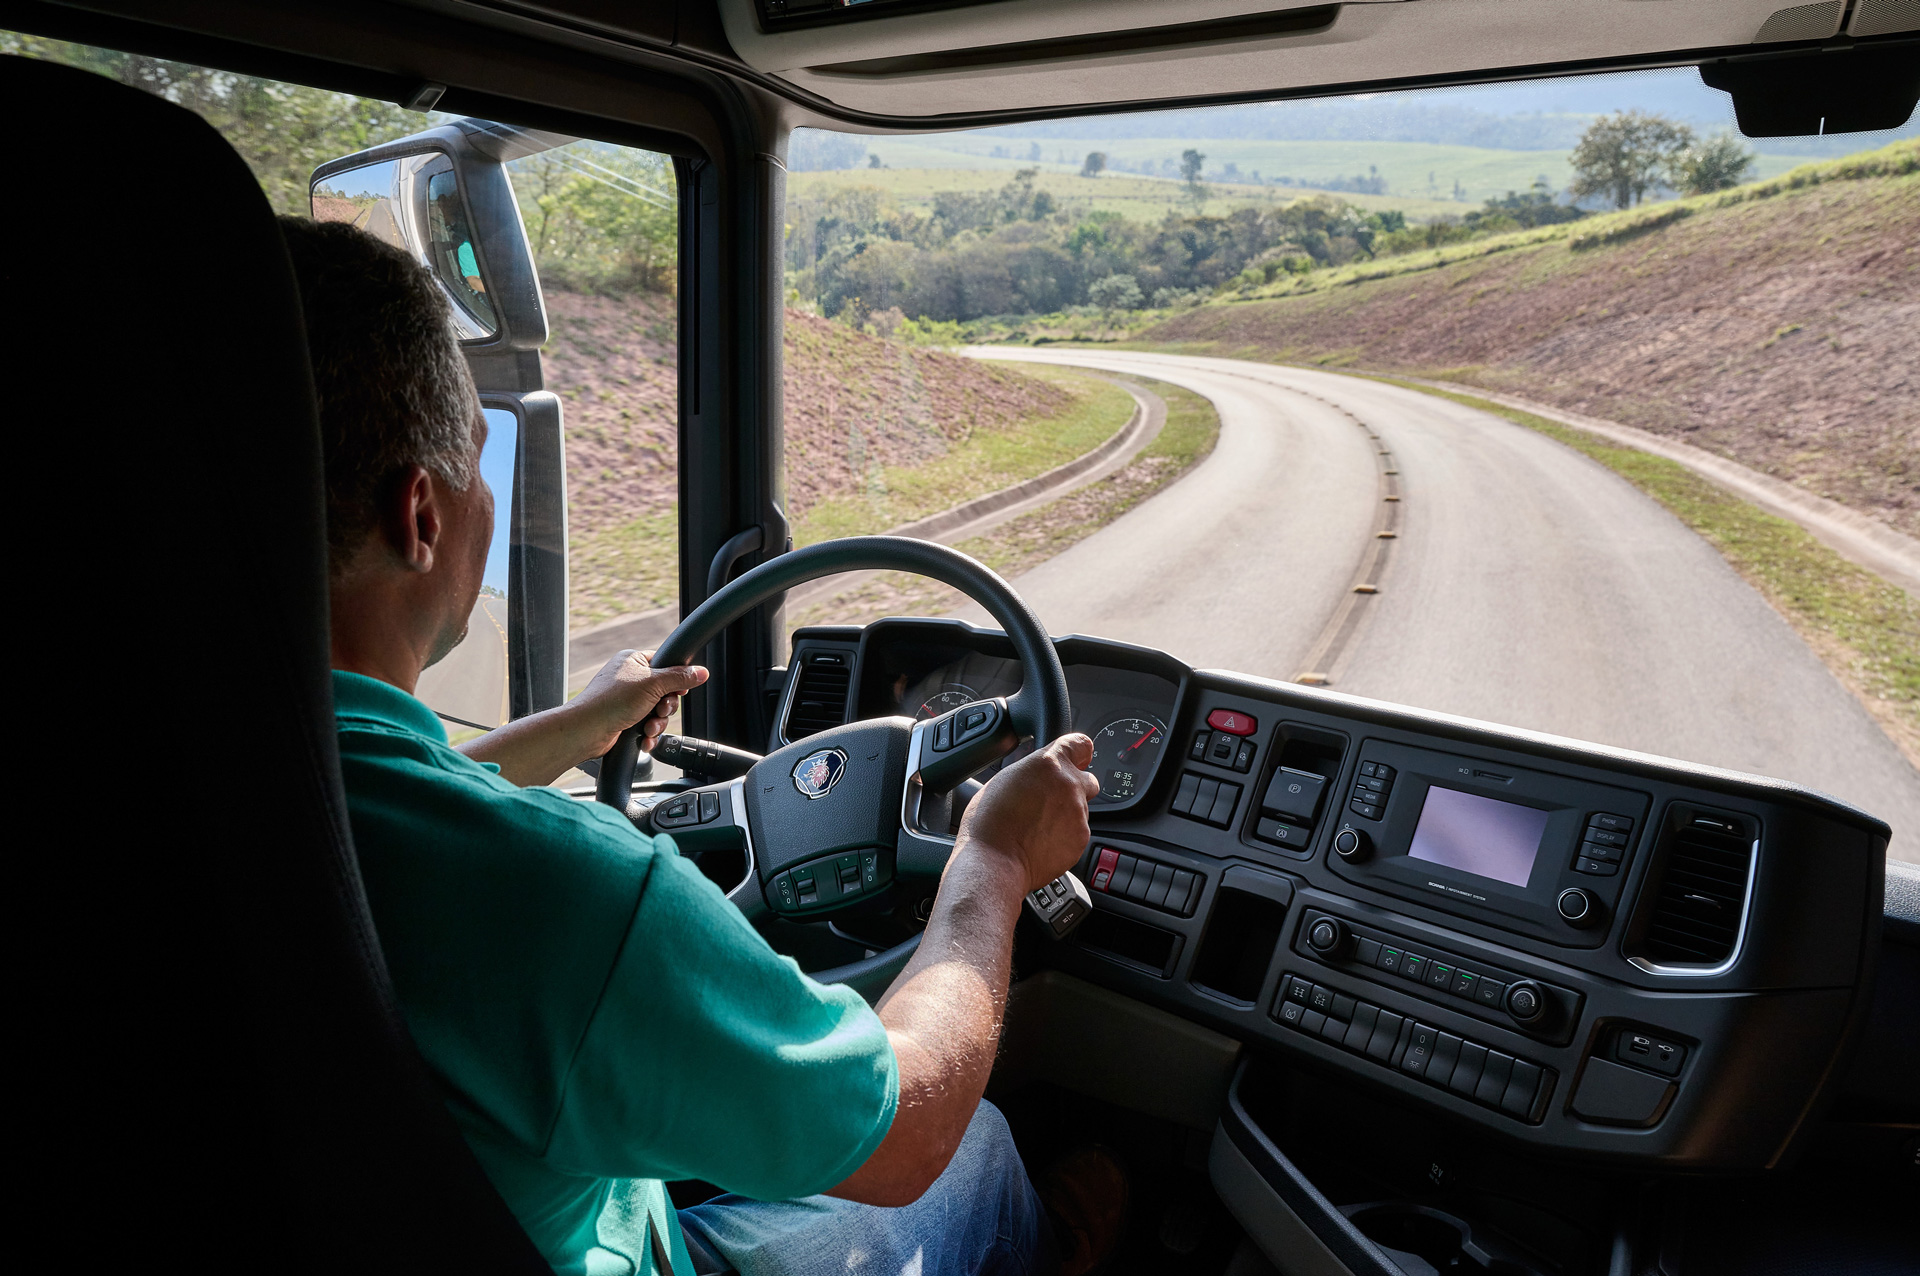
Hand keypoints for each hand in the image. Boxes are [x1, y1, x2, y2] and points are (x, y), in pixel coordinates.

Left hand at [571, 649, 708, 759]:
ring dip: (657, 723)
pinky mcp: (624, 720)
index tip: (678, 690)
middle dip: (665, 707)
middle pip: (664, 692)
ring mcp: (626, 701)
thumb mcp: (653, 684)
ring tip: (647, 727)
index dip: (675, 679)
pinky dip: (647, 734)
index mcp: (633, 661)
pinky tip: (643, 738)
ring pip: (657, 712)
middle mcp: (629, 680)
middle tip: (660, 710)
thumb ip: (680, 678)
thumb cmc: (611, 701)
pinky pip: (646, 726)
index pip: (664, 664)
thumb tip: (701, 672)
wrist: (587, 730)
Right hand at [955, 734, 1099, 892]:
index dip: (1080, 752)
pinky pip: (1078, 832)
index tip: (1080, 758)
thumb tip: (1038, 775)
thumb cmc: (989, 822)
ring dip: (1067, 814)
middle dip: (1075, 788)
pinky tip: (1042, 841)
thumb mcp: (1004, 779)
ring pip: (1081, 809)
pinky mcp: (1081, 838)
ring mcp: (1078, 813)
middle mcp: (1069, 784)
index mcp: (1049, 763)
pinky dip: (1065, 836)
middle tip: (1052, 801)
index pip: (1080, 744)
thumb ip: (1031, 772)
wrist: (995, 861)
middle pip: (1088, 780)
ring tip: (1038, 827)